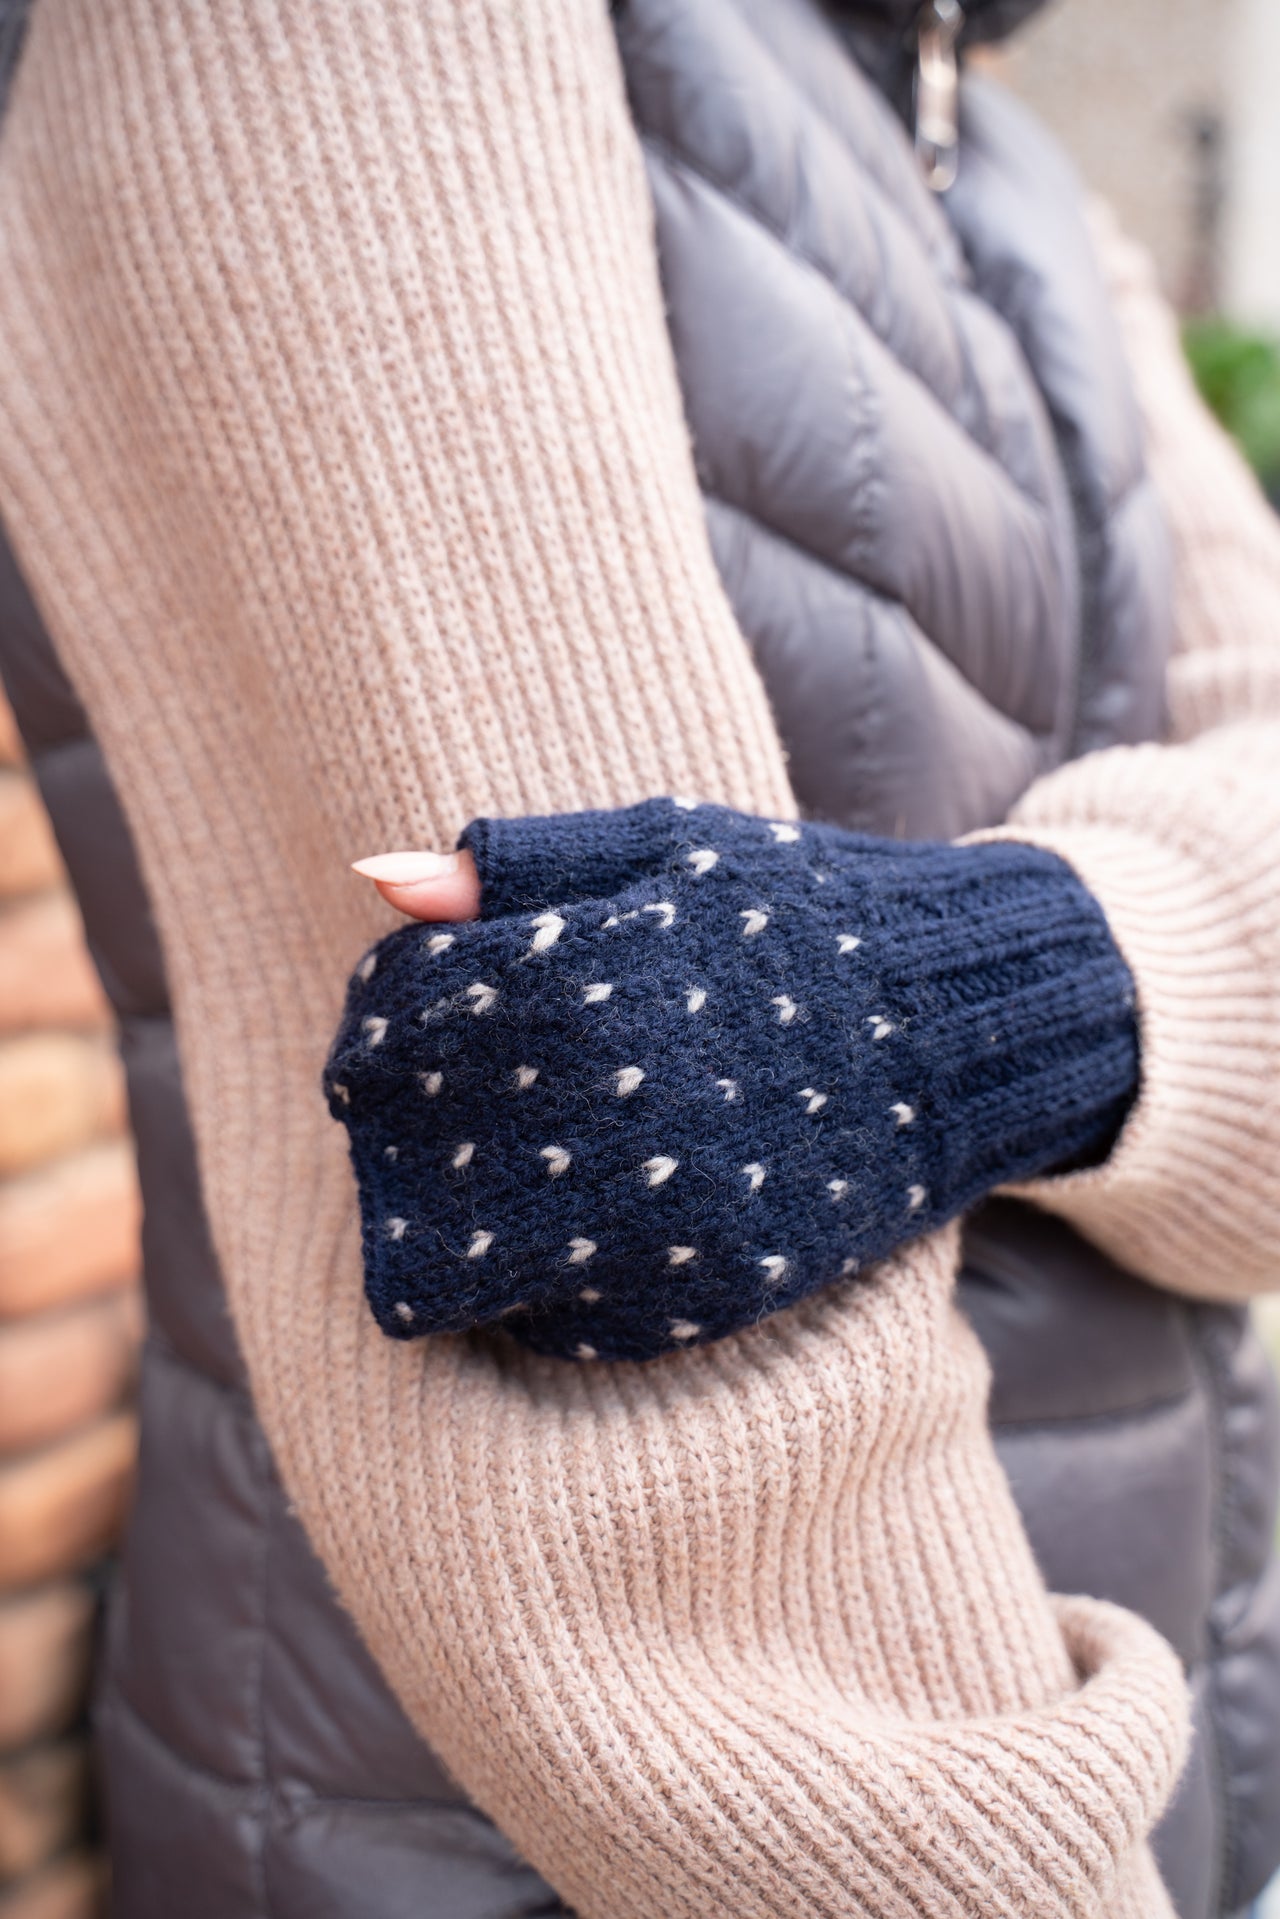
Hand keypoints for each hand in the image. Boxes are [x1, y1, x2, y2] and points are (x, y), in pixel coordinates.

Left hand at [332, 800, 1136, 1361]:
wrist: (959, 1029)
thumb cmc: (800, 916)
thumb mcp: (670, 846)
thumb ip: (523, 867)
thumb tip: (379, 879)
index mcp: (597, 984)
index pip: (401, 1020)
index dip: (378, 1019)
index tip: (396, 1019)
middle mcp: (618, 1115)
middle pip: (410, 1156)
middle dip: (399, 1127)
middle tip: (434, 1100)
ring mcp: (662, 1223)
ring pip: (461, 1267)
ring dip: (445, 1218)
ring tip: (493, 1163)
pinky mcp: (702, 1297)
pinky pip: (549, 1321)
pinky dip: (530, 1281)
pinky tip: (564, 1220)